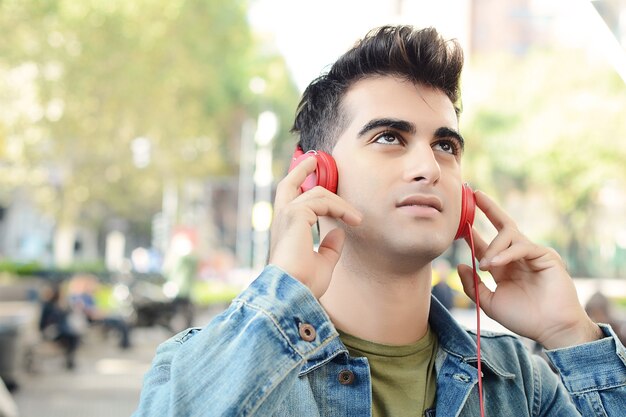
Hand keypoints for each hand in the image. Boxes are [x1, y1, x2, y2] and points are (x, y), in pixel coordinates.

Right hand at [269, 155, 361, 297]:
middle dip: (301, 169)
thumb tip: (339, 233)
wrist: (293, 291)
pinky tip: (353, 219)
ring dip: (341, 203)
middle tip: (314, 159)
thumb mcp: (322, 263)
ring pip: (317, 194)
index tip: (313, 178)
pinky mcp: (296, 214)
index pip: (291, 202)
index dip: (301, 187)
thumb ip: (329, 247)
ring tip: (358, 218)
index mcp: (286, 230)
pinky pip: (323, 201)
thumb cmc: (304, 283)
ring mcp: (287, 215)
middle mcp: (282, 219)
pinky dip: (340, 208)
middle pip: (289, 184)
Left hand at [457, 191, 601, 349]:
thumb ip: (473, 285)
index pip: (485, 244)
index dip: (472, 232)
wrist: (550, 330)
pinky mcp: (546, 255)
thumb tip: (462, 264)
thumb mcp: (489, 302)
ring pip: (509, 235)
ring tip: (486, 265)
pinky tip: (495, 264)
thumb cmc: (523, 318)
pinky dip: (507, 254)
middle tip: (475, 194)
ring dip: (493, 247)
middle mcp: (516, 257)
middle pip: (502, 226)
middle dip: (489, 209)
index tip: (459, 221)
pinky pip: (522, 246)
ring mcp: (532, 254)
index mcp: (503, 266)